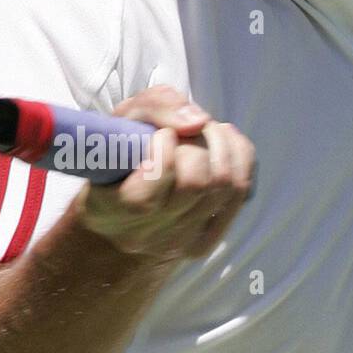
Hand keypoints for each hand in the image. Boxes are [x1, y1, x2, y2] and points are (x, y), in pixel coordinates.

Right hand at [72, 85, 254, 262]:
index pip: (146, 195)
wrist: (123, 206)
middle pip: (194, 184)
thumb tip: (198, 122)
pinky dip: (239, 158)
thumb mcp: (124, 118)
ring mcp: (178, 244)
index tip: (163, 135)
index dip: (163, 154)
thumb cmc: (120, 154)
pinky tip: (223, 144)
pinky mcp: (205, 241)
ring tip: (205, 130)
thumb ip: (155, 108)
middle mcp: (143, 236)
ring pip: (224, 187)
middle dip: (197, 142)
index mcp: (111, 210)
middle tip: (187, 128)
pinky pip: (241, 192)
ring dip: (221, 145)